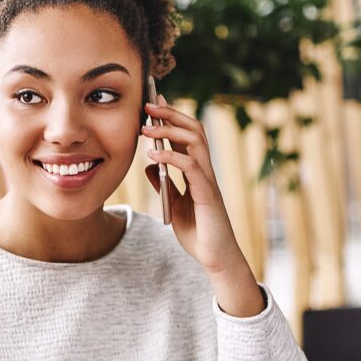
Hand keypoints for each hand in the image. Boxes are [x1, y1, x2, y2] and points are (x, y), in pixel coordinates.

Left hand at [140, 96, 241, 272]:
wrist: (214, 258)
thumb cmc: (198, 232)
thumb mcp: (173, 204)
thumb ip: (163, 183)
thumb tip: (150, 165)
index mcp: (197, 171)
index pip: (187, 135)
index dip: (172, 116)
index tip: (153, 103)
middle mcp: (205, 170)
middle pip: (193, 130)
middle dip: (171, 114)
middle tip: (148, 105)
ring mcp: (208, 180)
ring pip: (195, 142)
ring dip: (169, 130)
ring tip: (146, 128)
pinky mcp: (207, 194)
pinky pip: (191, 167)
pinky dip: (172, 157)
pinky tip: (153, 155)